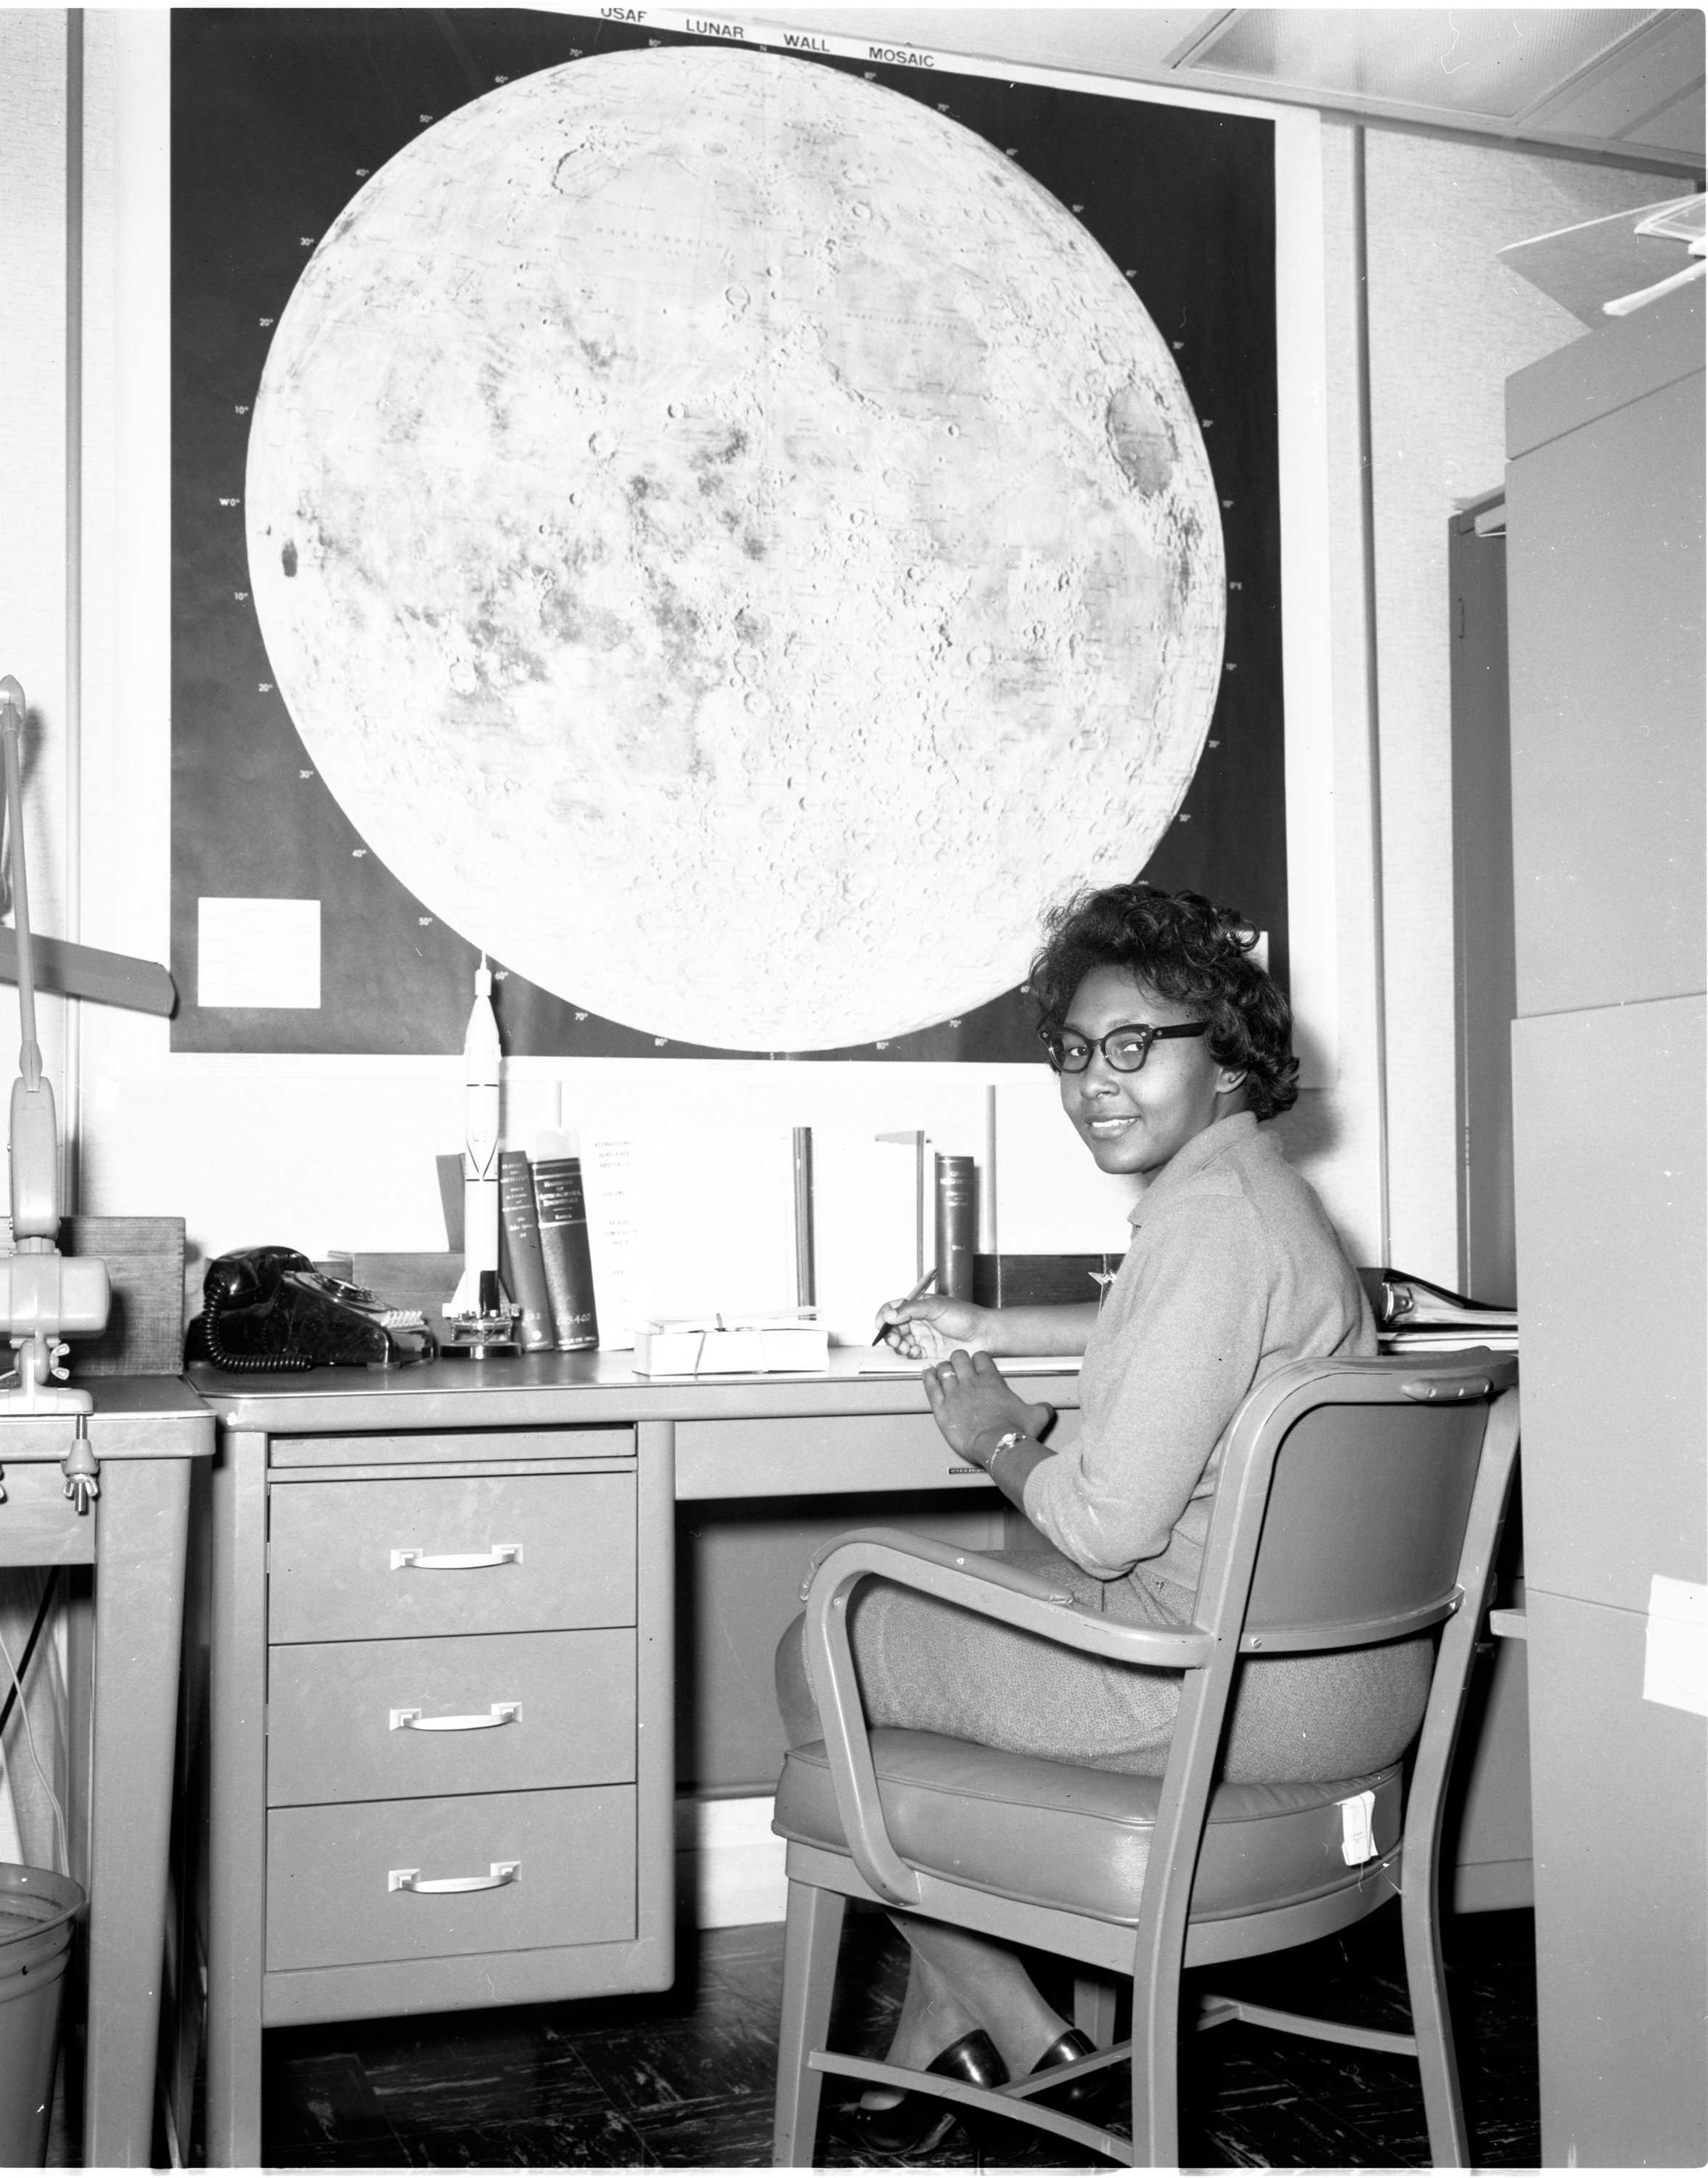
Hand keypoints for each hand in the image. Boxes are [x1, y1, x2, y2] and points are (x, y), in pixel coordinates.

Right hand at [874, 1292, 994, 1361]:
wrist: (983, 1334)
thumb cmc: (965, 1316)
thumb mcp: (936, 1307)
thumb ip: (911, 1309)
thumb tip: (890, 1314)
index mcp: (918, 1305)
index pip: (894, 1307)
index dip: (884, 1315)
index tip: (881, 1323)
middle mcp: (918, 1320)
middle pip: (894, 1327)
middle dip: (890, 1334)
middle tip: (895, 1339)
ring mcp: (923, 1336)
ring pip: (900, 1342)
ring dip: (899, 1345)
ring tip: (905, 1347)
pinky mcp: (928, 1351)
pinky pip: (911, 1353)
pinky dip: (909, 1354)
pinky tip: (916, 1352)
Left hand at [920, 1348, 1053, 1462]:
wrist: (997, 1445)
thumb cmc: (1014, 1431)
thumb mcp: (1036, 1416)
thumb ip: (1042, 1408)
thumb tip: (1047, 1408)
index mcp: (992, 1381)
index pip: (981, 1357)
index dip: (978, 1359)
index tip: (978, 1363)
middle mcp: (971, 1382)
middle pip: (959, 1357)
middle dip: (958, 1359)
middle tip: (959, 1366)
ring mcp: (954, 1393)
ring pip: (943, 1369)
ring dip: (943, 1369)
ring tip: (943, 1371)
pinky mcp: (942, 1408)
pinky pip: (930, 1386)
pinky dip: (927, 1377)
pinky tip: (926, 1373)